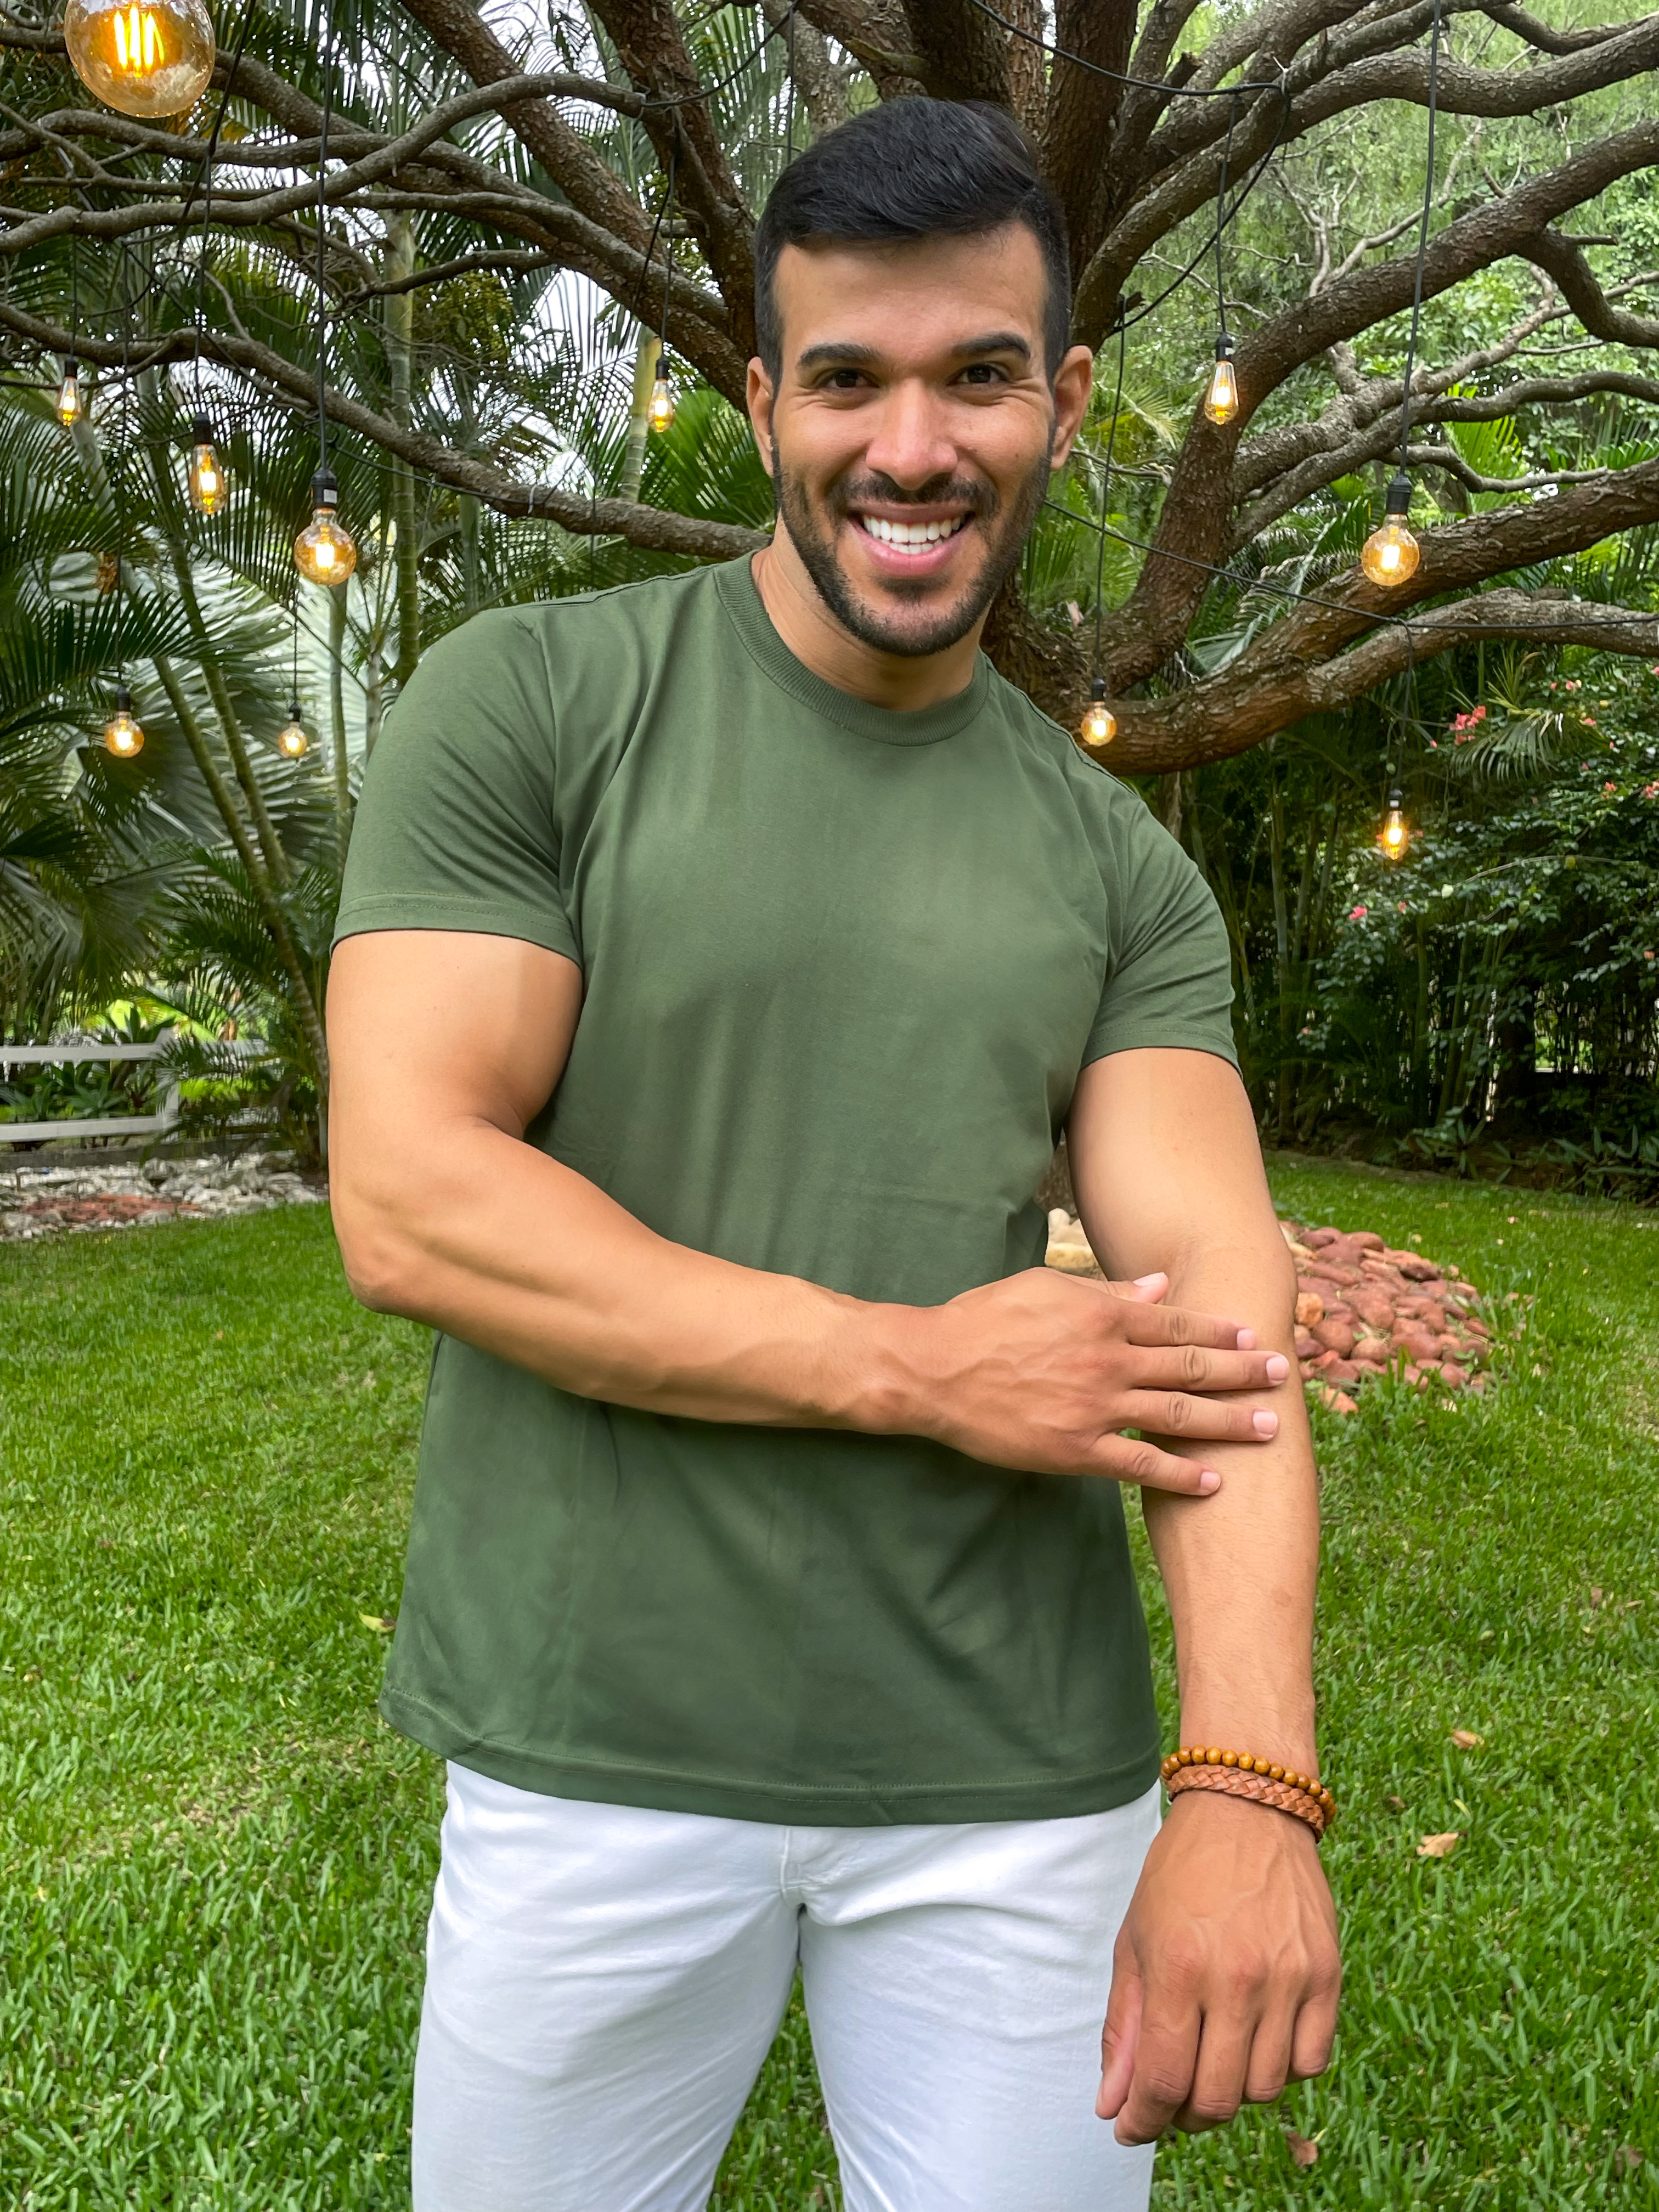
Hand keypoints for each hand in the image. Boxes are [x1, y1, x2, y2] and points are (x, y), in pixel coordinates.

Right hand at [904, 1268, 1290, 1493]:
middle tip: (1283, 1373)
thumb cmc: (984, 1319)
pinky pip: (1140, 1465)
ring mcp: (1094, 1408)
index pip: (1176, 1324)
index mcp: (1100, 1317)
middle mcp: (1107, 1361)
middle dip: (1242, 1370)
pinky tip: (1213, 1480)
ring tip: (1268, 1425)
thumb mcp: (1045, 1289)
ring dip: (1228, 1421)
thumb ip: (1107, 1291)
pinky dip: (1180, 1473)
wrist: (934, 1370)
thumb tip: (1160, 1287)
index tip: (1253, 1335)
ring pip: (1177, 1414)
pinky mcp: (1075, 1450)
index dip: (1219, 1331)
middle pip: (1190, 1366)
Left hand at [1098, 1792, 1340, 2140]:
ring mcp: (1289, 1979)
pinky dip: (1283, 2068)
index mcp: (1180, 1967)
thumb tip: (1113, 2104)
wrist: (1246, 1809)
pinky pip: (1311, 2061)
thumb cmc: (1180, 1873)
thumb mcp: (1135, 1941)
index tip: (1130, 2127)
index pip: (1165, 2081)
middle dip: (1186, 2114)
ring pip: (1265, 2089)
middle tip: (1172, 2096)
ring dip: (1234, 2091)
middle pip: (1218, 2099)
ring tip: (1215, 2058)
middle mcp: (1238, 1979)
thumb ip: (1125, 2027)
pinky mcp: (1326, 1975)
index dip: (1143, 2120)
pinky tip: (1259, 2041)